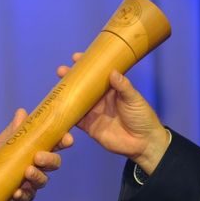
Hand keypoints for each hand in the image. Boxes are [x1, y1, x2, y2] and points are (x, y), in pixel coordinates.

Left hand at [0, 108, 73, 200]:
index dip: (64, 141)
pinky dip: (23, 195)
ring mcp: (31, 181)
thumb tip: (22, 113)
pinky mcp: (22, 195)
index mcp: (37, 148)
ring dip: (37, 176)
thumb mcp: (3, 140)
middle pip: (54, 163)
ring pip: (42, 180)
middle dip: (50, 160)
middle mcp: (38, 165)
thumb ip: (14, 129)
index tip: (67, 139)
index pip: (55, 144)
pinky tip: (17, 192)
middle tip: (38, 157)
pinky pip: (27, 197)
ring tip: (27, 172)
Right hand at [58, 53, 169, 173]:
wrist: (143, 143)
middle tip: (61, 70)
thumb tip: (113, 72)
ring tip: (55, 87)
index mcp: (111, 89)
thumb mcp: (134, 99)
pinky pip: (75, 119)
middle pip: (83, 87)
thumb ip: (123, 87)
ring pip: (76, 101)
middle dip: (71, 78)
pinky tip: (56, 108)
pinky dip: (66, 115)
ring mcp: (93, 112)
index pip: (97, 74)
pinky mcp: (89, 126)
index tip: (76, 57)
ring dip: (66, 94)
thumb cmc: (142, 117)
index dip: (86, 66)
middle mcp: (100, 99)